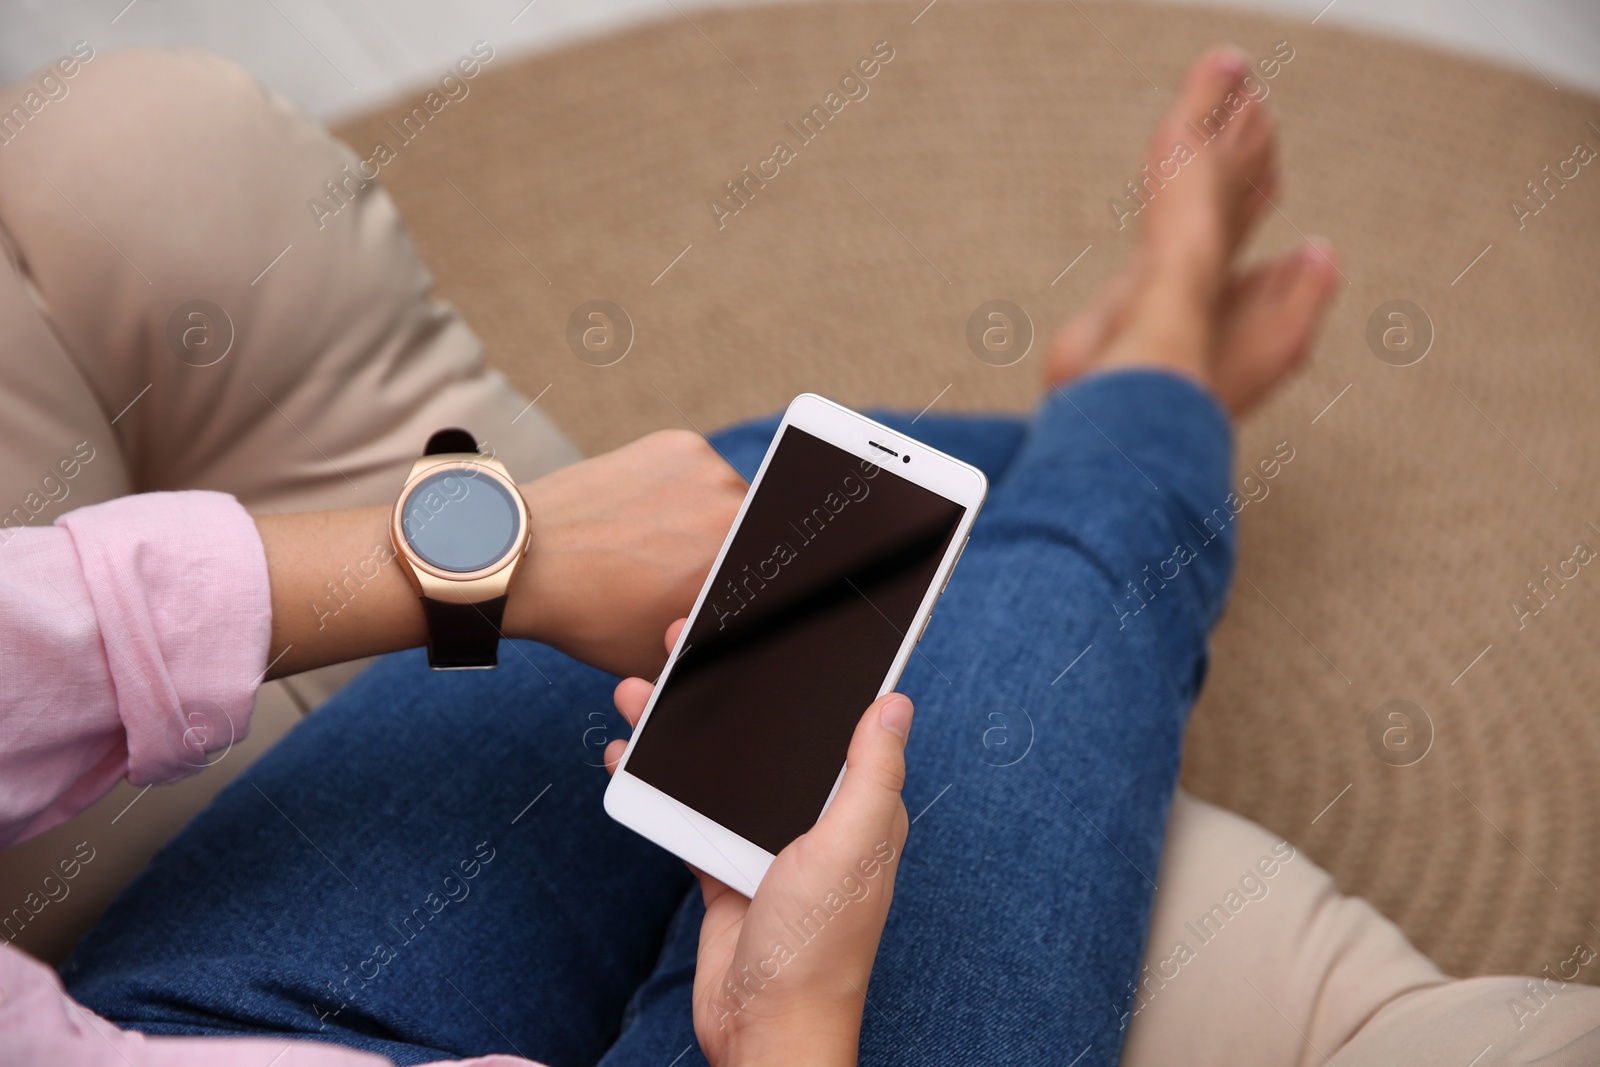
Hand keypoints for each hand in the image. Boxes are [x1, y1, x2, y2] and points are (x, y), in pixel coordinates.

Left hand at [510, 430, 745, 677]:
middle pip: (756, 532)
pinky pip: (702, 473)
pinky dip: (683, 492)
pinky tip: (643, 516)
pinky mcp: (682, 444)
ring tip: (657, 544)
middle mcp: (736, 508)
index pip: (770, 571)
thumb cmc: (592, 615)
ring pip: (730, 500)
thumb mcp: (667, 654)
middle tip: (683, 573)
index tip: (718, 591)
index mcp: (740, 564)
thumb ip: (714, 640)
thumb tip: (744, 627)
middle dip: (729, 554)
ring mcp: (709, 468)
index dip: (748, 584)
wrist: (525, 556)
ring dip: (710, 521)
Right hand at [607, 620, 912, 1066]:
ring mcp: (767, 842)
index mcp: (860, 807)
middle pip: (769, 733)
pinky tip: (625, 755)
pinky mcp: (724, 867)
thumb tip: (894, 701)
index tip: (771, 623)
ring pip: (720, 764)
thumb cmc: (818, 948)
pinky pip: (688, 810)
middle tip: (687, 640)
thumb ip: (870, 774)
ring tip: (639, 688)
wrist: (764, 1032)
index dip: (810, 671)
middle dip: (728, 686)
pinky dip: (657, 781)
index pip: (838, 720)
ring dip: (679, 726)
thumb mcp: (851, 847)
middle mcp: (817, 819)